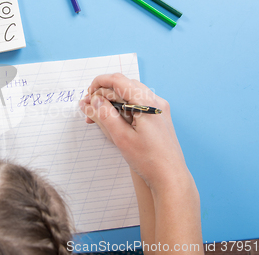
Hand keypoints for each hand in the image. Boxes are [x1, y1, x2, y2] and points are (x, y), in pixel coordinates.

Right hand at [79, 73, 189, 191]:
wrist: (170, 178)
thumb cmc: (149, 160)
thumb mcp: (121, 137)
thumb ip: (104, 115)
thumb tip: (92, 100)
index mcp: (147, 103)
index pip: (119, 80)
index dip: (99, 83)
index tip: (87, 94)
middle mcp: (155, 101)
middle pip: (123, 86)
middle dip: (103, 94)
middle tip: (88, 108)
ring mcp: (158, 109)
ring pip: (129, 95)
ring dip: (111, 102)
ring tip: (96, 117)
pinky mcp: (157, 117)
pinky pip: (136, 105)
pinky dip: (121, 109)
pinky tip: (111, 121)